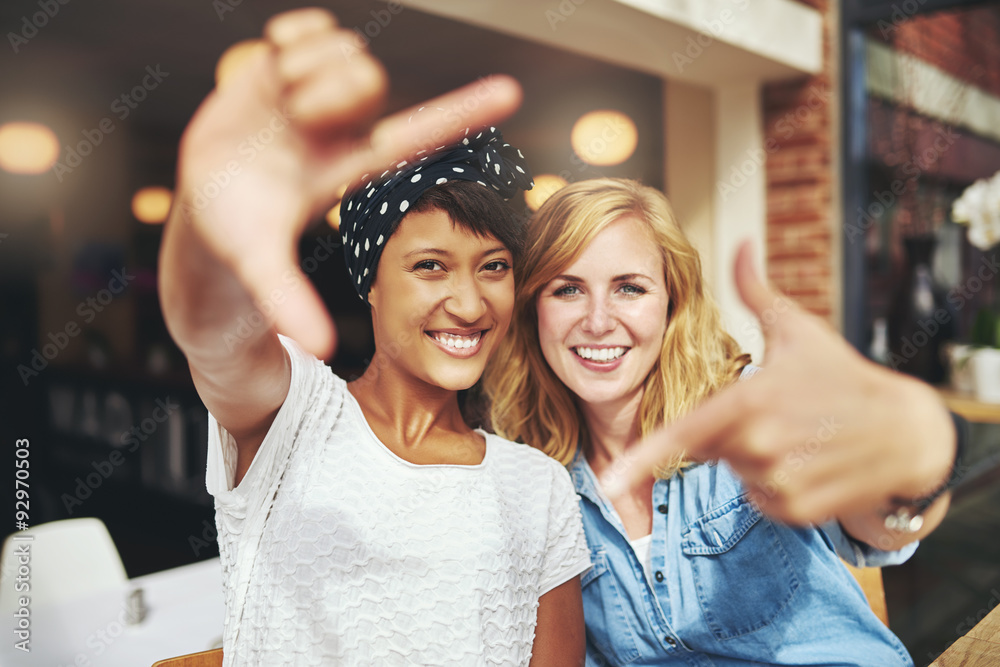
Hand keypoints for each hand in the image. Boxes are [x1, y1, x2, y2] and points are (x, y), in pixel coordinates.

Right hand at [172, 8, 520, 357]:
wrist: (205, 199)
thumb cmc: (240, 235)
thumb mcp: (261, 265)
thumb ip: (288, 302)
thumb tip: (318, 349)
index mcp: (357, 162)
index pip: (421, 131)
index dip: (465, 111)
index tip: (511, 94)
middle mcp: (348, 123)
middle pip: (368, 78)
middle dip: (328, 95)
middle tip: (296, 121)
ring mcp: (321, 89)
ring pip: (339, 49)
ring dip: (299, 77)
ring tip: (277, 109)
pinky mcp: (289, 62)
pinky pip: (305, 26)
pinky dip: (287, 41)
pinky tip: (273, 71)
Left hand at [606, 241, 955, 525]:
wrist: (905, 433)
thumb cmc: (842, 374)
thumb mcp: (798, 328)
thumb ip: (754, 290)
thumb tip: (740, 244)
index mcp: (749, 402)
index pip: (684, 434)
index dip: (644, 457)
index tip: (610, 481)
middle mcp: (759, 447)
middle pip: (707, 448)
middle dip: (726, 432)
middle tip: (772, 413)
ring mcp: (778, 482)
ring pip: (734, 473)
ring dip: (751, 458)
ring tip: (795, 435)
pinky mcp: (795, 511)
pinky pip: (758, 499)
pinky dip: (772, 483)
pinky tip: (804, 461)